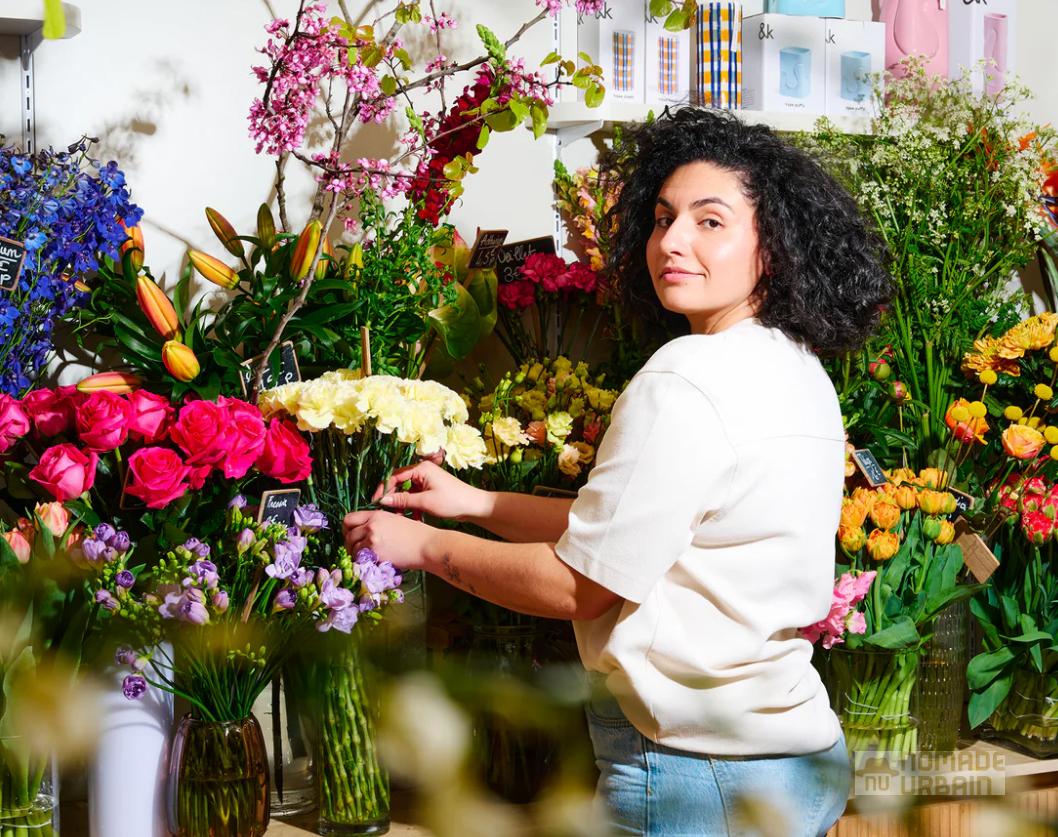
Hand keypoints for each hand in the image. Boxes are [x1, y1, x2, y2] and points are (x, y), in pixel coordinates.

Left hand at [343, 509, 434, 569]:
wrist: (427, 546)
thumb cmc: (416, 534)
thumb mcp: (395, 520)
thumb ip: (377, 523)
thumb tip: (364, 531)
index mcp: (376, 515)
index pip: (349, 519)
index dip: (346, 528)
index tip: (349, 534)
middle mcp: (371, 526)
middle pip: (348, 534)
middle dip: (348, 542)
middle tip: (354, 548)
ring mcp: (372, 540)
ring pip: (352, 548)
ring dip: (355, 553)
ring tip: (362, 556)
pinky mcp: (375, 554)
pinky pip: (360, 559)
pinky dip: (361, 561)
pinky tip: (369, 562)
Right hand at [373, 459, 489, 521]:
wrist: (473, 506)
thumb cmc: (452, 501)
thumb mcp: (425, 502)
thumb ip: (403, 500)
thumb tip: (383, 501)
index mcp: (421, 469)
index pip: (394, 476)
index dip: (384, 490)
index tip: (376, 503)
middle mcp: (422, 471)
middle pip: (398, 483)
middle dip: (392, 498)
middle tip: (386, 512)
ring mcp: (425, 479)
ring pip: (405, 490)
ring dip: (402, 503)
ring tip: (399, 517)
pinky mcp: (429, 488)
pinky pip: (414, 495)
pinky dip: (411, 505)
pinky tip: (412, 517)